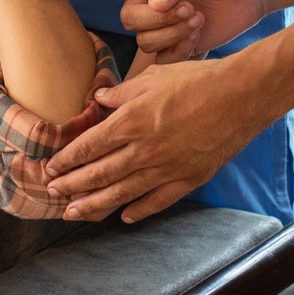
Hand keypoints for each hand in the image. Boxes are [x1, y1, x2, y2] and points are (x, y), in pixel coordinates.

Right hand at [37, 0, 265, 58]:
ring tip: (198, 19)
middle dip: (158, 19)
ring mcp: (156, 24)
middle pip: (127, 19)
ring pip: (144, 41)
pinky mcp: (171, 47)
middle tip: (190, 10)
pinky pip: (161, 59)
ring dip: (173, 34)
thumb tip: (156, 4)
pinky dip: (181, 50)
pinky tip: (199, 35)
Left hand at [46, 58, 275, 222]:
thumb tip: (99, 100)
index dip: (68, 160)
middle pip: (99, 173)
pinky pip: (158, 201)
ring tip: (74, 213)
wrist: (242, 94)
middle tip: (53, 195)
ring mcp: (167, 168)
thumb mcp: (154, 77)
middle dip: (72, 186)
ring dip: (94, 205)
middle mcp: (145, 149)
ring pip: (122, 193)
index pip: (90, 146)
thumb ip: (122, 92)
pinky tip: (125, 217)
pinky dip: (139, 210)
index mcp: (132, 121)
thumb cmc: (198, 79)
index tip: (51, 169)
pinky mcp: (189, 179)